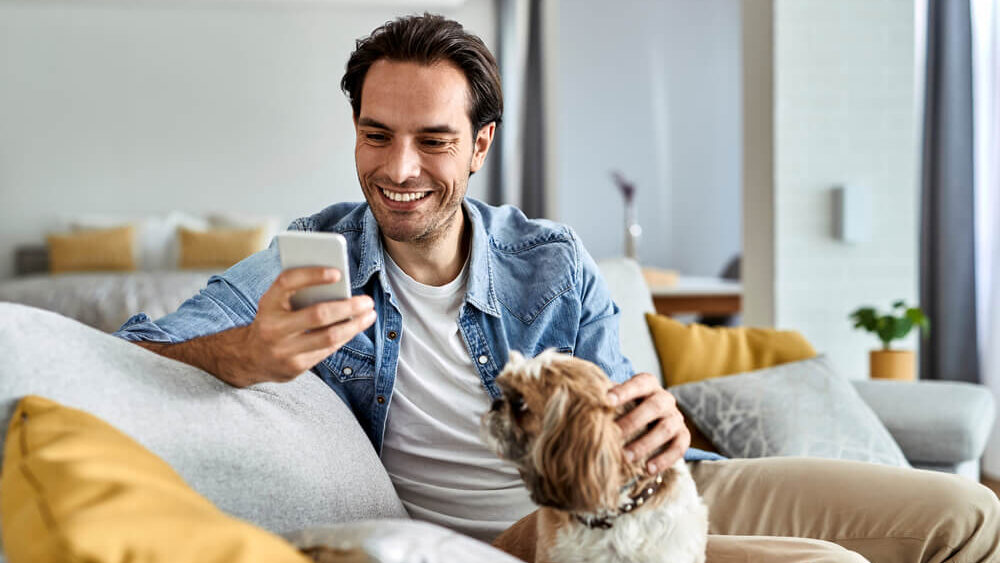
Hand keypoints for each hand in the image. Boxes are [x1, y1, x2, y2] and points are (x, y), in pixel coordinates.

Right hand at [244, 266, 376, 382]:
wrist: (249, 358)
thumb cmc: (272, 321)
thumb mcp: (276, 303)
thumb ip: (299, 292)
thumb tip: (338, 283)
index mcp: (267, 304)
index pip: (287, 282)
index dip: (312, 275)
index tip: (337, 272)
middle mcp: (273, 328)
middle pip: (318, 315)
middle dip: (348, 307)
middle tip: (367, 300)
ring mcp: (284, 350)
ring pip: (329, 337)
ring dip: (354, 325)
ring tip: (369, 315)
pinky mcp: (295, 367)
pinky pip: (327, 350)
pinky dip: (344, 337)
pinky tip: (355, 328)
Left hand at [608, 372, 689, 474]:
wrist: (650, 422)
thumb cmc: (626, 409)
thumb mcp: (618, 400)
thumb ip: (606, 399)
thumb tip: (582, 401)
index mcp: (648, 385)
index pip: (640, 383)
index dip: (625, 391)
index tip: (607, 401)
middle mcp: (665, 399)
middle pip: (654, 406)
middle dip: (633, 422)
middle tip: (615, 436)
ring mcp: (676, 417)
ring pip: (665, 428)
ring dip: (645, 444)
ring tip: (626, 457)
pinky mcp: (683, 436)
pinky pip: (678, 448)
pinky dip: (664, 460)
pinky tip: (648, 469)